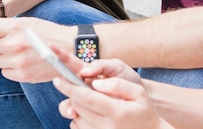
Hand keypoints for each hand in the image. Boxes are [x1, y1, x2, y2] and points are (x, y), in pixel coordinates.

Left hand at [0, 16, 75, 82]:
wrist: (70, 49)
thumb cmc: (47, 32)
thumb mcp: (26, 22)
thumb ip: (4, 27)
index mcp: (14, 27)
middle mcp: (13, 44)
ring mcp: (17, 61)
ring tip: (13, 51)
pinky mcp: (22, 74)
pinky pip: (4, 72)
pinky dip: (8, 67)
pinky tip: (22, 61)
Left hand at [54, 55, 170, 128]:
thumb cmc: (144, 111)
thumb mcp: (138, 92)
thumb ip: (117, 84)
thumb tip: (96, 83)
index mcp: (117, 112)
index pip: (87, 98)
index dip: (70, 87)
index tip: (57, 79)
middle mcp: (106, 127)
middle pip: (78, 107)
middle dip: (71, 92)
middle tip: (72, 82)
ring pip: (76, 117)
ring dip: (75, 105)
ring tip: (88, 98)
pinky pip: (78, 128)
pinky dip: (78, 117)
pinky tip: (90, 112)